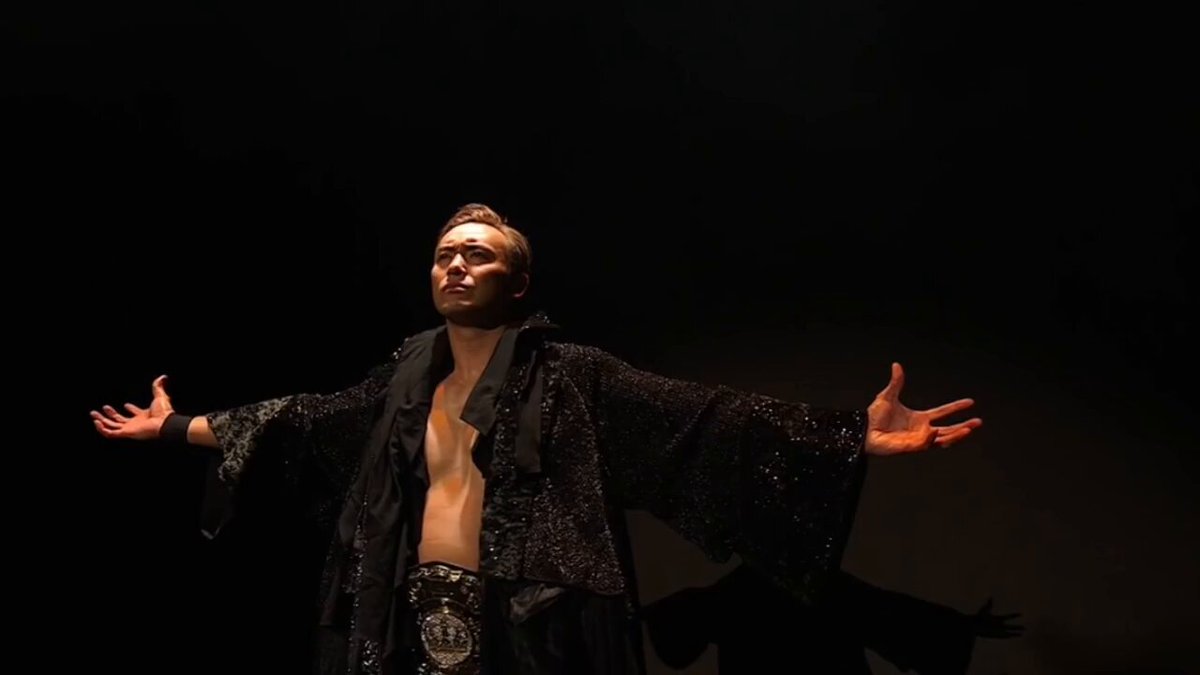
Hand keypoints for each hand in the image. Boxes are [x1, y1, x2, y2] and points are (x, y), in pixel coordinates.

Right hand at [90, 375, 174, 440]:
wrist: (164, 423)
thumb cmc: (164, 412)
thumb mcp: (159, 396)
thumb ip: (158, 386)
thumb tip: (163, 377)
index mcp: (143, 416)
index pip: (134, 414)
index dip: (130, 409)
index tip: (126, 404)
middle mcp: (135, 423)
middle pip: (118, 420)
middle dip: (109, 415)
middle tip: (101, 408)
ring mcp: (129, 429)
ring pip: (111, 426)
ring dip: (101, 420)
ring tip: (93, 413)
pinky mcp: (125, 433)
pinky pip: (109, 434)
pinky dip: (101, 429)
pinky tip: (96, 421)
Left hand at [865, 363, 980, 455]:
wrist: (863, 429)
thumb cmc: (874, 416)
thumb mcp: (888, 396)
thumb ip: (896, 382)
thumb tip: (897, 366)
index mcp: (920, 418)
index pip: (943, 412)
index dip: (956, 408)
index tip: (971, 402)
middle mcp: (922, 430)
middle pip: (948, 429)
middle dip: (964, 426)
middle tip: (978, 422)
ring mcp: (917, 440)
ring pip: (942, 440)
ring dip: (955, 435)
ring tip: (968, 429)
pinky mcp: (910, 447)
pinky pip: (924, 444)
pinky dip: (931, 438)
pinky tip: (935, 430)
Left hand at [969, 598, 1023, 638]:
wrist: (974, 625)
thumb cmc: (978, 617)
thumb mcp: (985, 609)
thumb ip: (989, 604)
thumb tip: (990, 596)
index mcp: (997, 619)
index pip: (1008, 616)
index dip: (1014, 615)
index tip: (1021, 614)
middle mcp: (999, 625)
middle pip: (1011, 626)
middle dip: (1017, 627)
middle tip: (1025, 628)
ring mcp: (998, 630)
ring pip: (1009, 632)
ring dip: (1016, 633)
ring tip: (1022, 633)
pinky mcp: (996, 635)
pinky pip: (1004, 636)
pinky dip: (1009, 636)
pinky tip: (1013, 636)